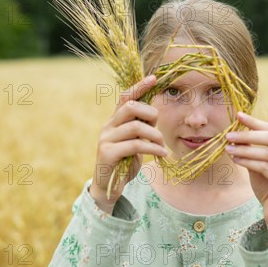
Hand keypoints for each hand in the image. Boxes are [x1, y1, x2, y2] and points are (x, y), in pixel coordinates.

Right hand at [89, 75, 167, 213]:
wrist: (108, 188)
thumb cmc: (124, 164)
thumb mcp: (135, 142)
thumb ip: (141, 128)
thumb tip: (154, 112)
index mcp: (115, 121)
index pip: (125, 96)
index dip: (139, 86)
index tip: (154, 78)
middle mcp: (108, 126)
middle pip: (130, 107)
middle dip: (150, 114)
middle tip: (158, 129)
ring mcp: (105, 139)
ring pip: (135, 127)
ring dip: (155, 136)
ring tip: (162, 147)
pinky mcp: (107, 153)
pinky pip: (134, 145)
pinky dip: (152, 148)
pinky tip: (160, 154)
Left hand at [225, 112, 267, 244]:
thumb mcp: (259, 164)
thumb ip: (253, 148)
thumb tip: (237, 130)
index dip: (255, 122)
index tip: (238, 115)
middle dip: (248, 134)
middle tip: (229, 134)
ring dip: (245, 149)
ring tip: (228, 148)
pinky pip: (266, 168)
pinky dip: (248, 162)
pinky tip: (236, 160)